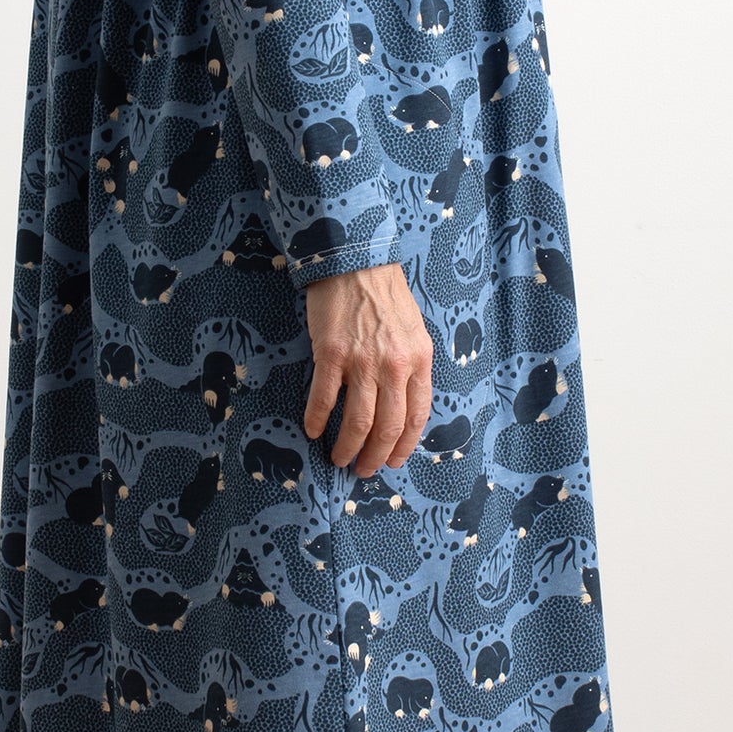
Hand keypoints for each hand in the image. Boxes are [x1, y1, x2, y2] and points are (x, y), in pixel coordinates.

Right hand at [303, 262, 433, 475]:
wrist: (355, 262)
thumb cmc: (385, 295)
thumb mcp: (414, 332)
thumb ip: (411, 367)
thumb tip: (401, 404)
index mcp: (419, 361)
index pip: (416, 416)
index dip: (404, 445)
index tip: (393, 460)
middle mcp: (394, 366)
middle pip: (388, 427)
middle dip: (376, 456)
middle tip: (365, 469)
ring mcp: (362, 361)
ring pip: (358, 421)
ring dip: (347, 447)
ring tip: (339, 458)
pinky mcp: (331, 354)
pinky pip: (323, 398)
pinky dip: (317, 420)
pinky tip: (313, 430)